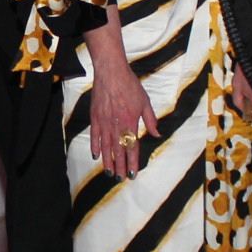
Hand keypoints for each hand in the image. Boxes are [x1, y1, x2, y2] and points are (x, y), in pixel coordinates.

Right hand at [90, 51, 161, 180]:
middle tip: (120, 179)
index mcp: (131, 122)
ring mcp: (104, 122)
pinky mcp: (95, 117)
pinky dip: (95, 147)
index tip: (132, 173)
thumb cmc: (130, 85)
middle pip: (118, 151)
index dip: (132, 162)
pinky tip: (96, 156)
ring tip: (109, 173)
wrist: (111, 73)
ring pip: (106, 147)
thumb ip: (151, 120)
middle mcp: (117, 125)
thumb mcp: (145, 102)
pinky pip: (94, 136)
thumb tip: (157, 134)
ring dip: (108, 161)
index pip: (131, 147)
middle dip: (119, 166)